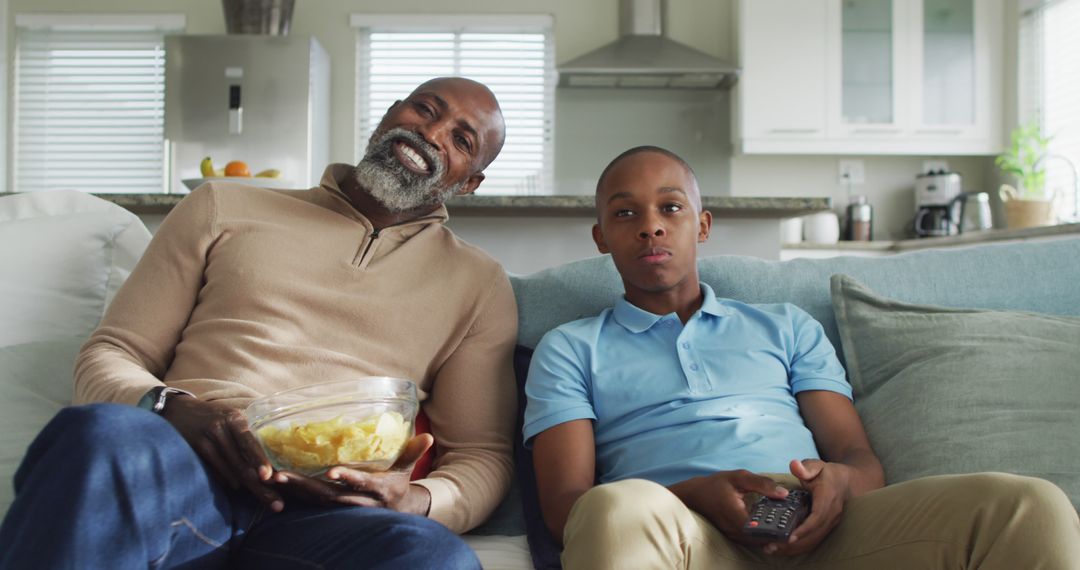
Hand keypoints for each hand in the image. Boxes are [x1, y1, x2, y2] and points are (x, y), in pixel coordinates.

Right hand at [160, 397, 282, 510]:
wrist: (178, 411)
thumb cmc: (213, 417)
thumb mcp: (231, 418)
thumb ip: (247, 435)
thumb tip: (270, 461)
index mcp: (235, 419)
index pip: (249, 441)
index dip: (259, 459)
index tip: (268, 476)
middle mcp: (221, 429)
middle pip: (242, 462)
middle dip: (260, 485)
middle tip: (277, 503)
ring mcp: (206, 441)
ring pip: (230, 470)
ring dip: (247, 487)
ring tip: (265, 499)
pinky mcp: (196, 450)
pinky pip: (215, 471)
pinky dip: (228, 480)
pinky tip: (238, 487)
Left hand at [273, 433, 433, 514]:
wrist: (395, 514)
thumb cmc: (398, 485)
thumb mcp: (407, 469)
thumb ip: (413, 451)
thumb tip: (427, 436)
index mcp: (379, 490)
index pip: (362, 484)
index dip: (348, 479)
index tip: (332, 471)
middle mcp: (361, 503)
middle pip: (330, 496)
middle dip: (306, 486)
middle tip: (283, 475)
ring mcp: (345, 510)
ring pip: (317, 503)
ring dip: (295, 492)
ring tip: (274, 479)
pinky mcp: (334, 511)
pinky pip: (312, 506)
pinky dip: (295, 498)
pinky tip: (278, 488)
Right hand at [670, 469, 790, 546]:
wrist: (695, 495)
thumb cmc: (716, 484)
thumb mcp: (739, 477)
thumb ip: (762, 484)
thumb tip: (784, 493)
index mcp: (736, 515)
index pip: (763, 530)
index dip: (780, 530)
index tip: (796, 525)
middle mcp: (735, 530)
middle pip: (763, 539)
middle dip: (781, 535)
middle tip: (798, 526)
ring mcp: (734, 536)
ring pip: (759, 542)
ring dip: (774, 537)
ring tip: (790, 527)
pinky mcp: (734, 536)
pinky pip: (753, 540)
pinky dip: (765, 536)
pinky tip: (776, 527)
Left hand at [764, 458, 851, 555]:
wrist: (847, 481)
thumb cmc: (828, 473)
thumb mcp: (816, 466)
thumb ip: (805, 467)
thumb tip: (794, 465)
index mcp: (828, 498)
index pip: (817, 517)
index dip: (804, 528)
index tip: (790, 536)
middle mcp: (832, 514)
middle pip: (814, 534)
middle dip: (794, 543)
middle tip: (772, 547)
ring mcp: (831, 522)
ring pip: (815, 540)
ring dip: (795, 548)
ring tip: (773, 549)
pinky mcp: (828, 527)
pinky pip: (815, 540)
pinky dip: (800, 546)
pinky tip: (784, 548)